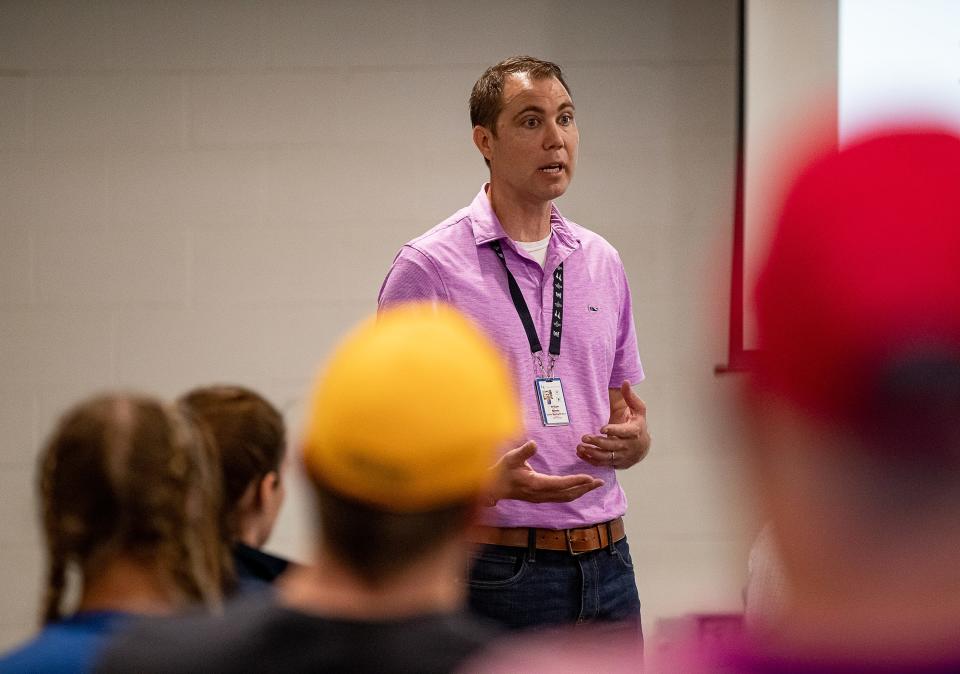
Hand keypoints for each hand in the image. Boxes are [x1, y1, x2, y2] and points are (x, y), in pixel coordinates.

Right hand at [486, 440, 603, 504]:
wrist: (492, 487)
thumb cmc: (502, 471)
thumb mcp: (511, 458)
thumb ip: (523, 452)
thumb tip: (534, 443)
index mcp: (536, 484)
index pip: (561, 484)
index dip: (576, 481)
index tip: (590, 477)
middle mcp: (541, 494)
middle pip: (568, 494)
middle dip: (585, 488)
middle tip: (600, 482)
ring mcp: (541, 498)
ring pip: (566, 497)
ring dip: (581, 492)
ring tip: (594, 485)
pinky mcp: (540, 498)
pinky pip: (561, 497)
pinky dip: (573, 493)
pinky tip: (578, 489)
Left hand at [576, 381, 650, 469]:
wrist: (643, 445)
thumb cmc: (638, 424)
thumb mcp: (638, 409)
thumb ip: (630, 396)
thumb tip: (625, 382)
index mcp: (635, 431)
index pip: (624, 432)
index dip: (614, 430)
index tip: (602, 428)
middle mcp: (629, 446)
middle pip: (612, 446)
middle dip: (598, 442)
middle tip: (584, 437)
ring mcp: (622, 457)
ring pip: (606, 458)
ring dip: (592, 453)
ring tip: (580, 447)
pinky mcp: (616, 464)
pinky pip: (602, 464)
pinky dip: (591, 460)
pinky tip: (581, 453)